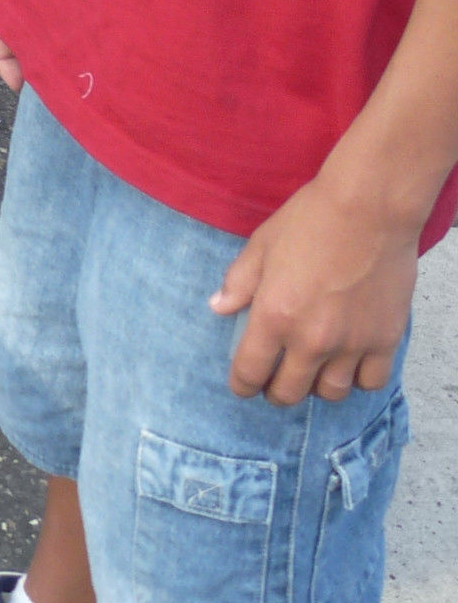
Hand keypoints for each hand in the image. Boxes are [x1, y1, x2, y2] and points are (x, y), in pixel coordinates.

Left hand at [211, 170, 417, 404]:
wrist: (369, 209)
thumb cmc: (310, 220)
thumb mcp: (262, 245)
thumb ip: (239, 281)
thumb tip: (218, 308)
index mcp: (275, 316)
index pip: (250, 371)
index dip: (242, 384)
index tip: (242, 386)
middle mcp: (312, 339)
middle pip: (289, 393)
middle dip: (275, 392)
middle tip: (274, 382)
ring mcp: (351, 344)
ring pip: (330, 393)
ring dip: (316, 387)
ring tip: (311, 372)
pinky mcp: (385, 340)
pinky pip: (370, 382)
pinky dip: (357, 379)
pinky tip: (349, 363)